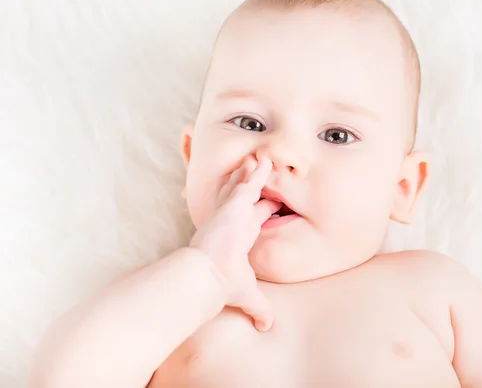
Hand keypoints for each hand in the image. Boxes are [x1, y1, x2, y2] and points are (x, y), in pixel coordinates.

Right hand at [189, 155, 279, 331]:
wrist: (208, 276)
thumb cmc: (223, 284)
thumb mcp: (248, 294)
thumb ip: (260, 309)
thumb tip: (268, 327)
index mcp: (238, 239)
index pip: (251, 220)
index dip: (259, 211)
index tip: (264, 205)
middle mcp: (234, 222)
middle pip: (245, 199)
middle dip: (249, 186)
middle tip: (254, 171)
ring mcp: (233, 212)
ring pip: (244, 188)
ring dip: (252, 174)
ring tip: (258, 159)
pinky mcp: (234, 205)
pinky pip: (250, 183)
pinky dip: (257, 172)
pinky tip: (265, 160)